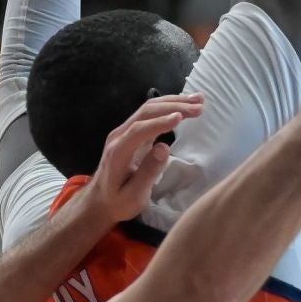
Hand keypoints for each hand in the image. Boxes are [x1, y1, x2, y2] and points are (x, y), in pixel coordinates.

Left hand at [78, 93, 193, 225]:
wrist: (100, 200)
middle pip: (146, 112)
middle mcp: (120, 136)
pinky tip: (184, 104)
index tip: (181, 118)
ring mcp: (125, 132)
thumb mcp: (134, 196)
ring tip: (199, 100)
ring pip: (148, 109)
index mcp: (118, 151)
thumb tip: (164, 147)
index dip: (160, 122)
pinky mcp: (132, 133)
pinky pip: (150, 114)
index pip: (139, 130)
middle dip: (173, 107)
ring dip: (174, 102)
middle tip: (200, 108)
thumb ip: (148, 172)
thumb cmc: (118, 202)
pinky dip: (168, 107)